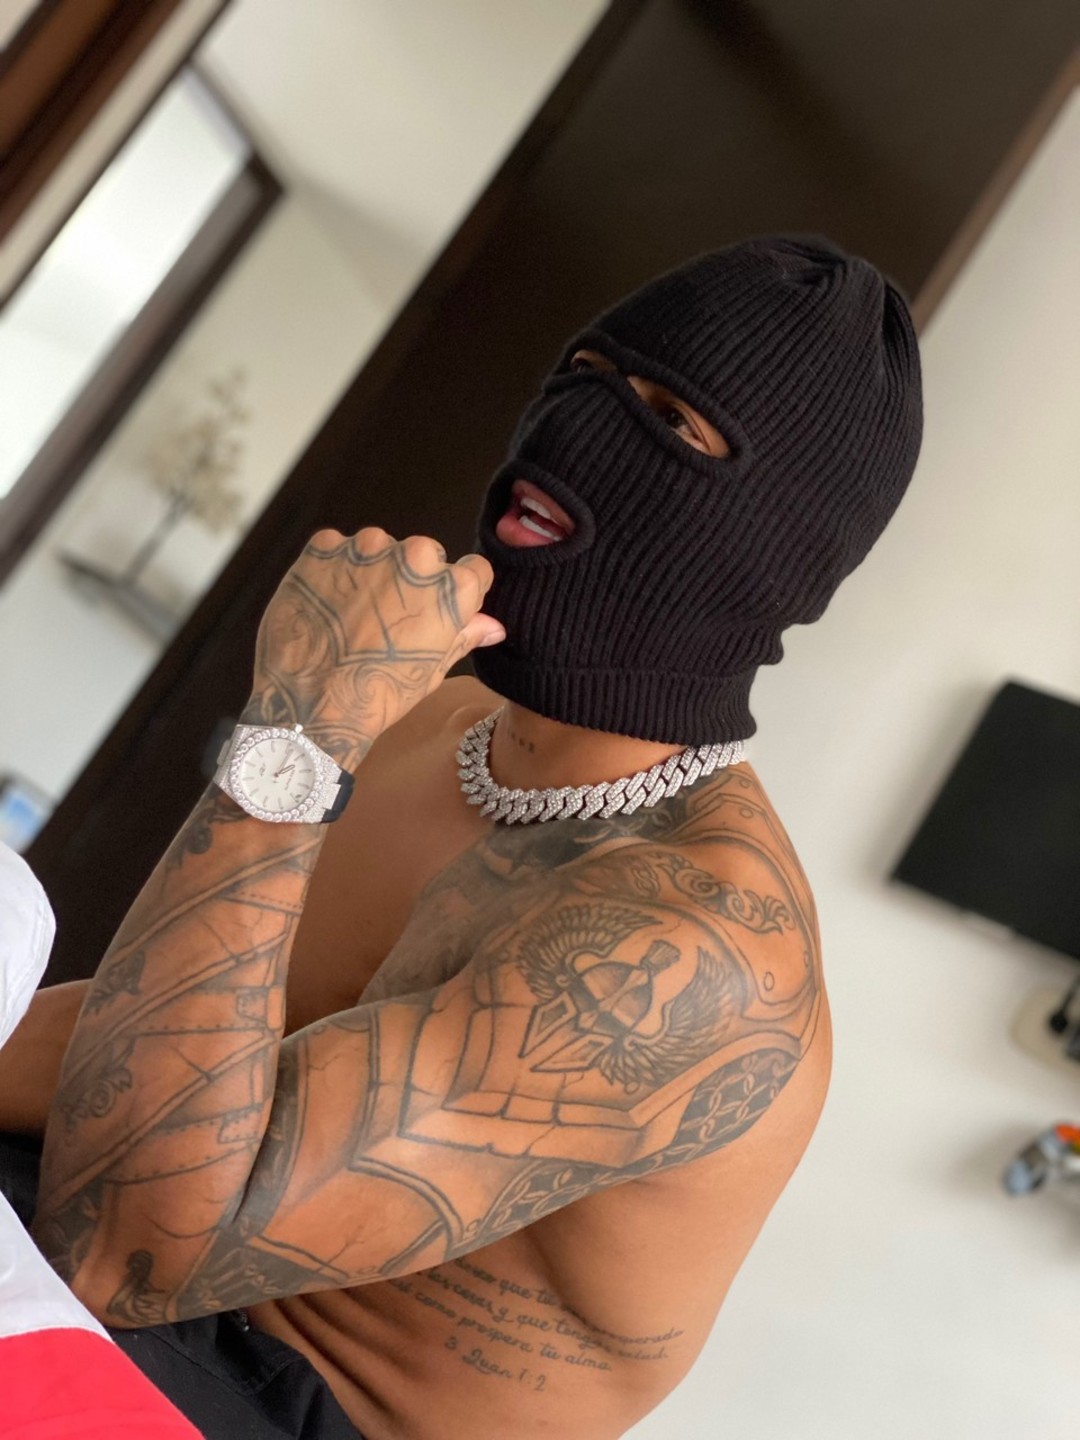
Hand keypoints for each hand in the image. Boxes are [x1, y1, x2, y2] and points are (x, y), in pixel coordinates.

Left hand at [244, 528, 502, 765]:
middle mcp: (416, 555)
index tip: (436, 611)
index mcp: (453, 587)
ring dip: (372, 570)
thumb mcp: (432, 669)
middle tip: (388, 618)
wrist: (310, 702)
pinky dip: (334, 569)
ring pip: (380, 549)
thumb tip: (493, 625)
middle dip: (412, 579)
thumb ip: (464, 636)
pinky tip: (327, 603)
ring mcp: (367, 547)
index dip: (455, 593)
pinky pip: (337, 549)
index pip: (473, 570)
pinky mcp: (324, 546)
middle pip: (425, 555)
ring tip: (353, 613)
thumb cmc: (380, 692)